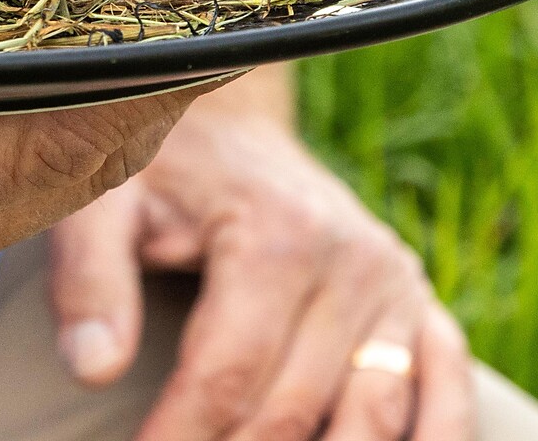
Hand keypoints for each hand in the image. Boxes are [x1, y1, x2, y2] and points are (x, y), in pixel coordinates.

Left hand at [46, 98, 474, 439]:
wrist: (229, 128)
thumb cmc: (160, 171)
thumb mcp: (107, 204)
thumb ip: (92, 280)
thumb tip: (92, 369)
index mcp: (276, 236)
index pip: (227, 376)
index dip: (179, 437)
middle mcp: (352, 263)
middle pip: (293, 410)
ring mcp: (396, 288)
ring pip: (374, 421)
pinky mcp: (421, 307)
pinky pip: (445, 398)